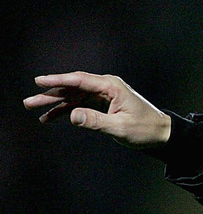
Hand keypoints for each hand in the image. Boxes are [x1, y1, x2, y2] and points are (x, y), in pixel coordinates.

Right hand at [24, 72, 170, 148]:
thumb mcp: (121, 127)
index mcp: (112, 87)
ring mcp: (103, 95)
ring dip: (54, 103)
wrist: (161, 133)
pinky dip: (66, 111)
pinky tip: (50, 117)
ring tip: (34, 108)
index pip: (80, 81)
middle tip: (29, 101)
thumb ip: (96, 121)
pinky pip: (79, 105)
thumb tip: (73, 115)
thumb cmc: (146, 129)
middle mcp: (106, 87)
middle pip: (72, 87)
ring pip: (73, 96)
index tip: (39, 81)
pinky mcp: (102, 104)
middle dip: (50, 94)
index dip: (58, 80)